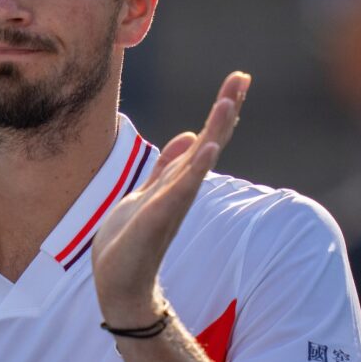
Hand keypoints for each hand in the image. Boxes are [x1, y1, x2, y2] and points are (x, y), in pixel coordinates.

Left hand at [91, 71, 250, 326]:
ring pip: (199, 161)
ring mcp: (172, 203)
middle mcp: (181, 189)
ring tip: (228, 103)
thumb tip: (188, 137)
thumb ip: (167, 168)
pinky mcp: (158, 218)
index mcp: (178, 181)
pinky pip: (180, 189)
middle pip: (209, 142)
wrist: (118, 284)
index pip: (205, 137)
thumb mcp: (146, 193)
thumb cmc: (130, 241)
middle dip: (225, 110)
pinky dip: (195, 168)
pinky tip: (207, 147)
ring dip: (215, 131)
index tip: (239, 78)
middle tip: (242, 78)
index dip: (221, 109)